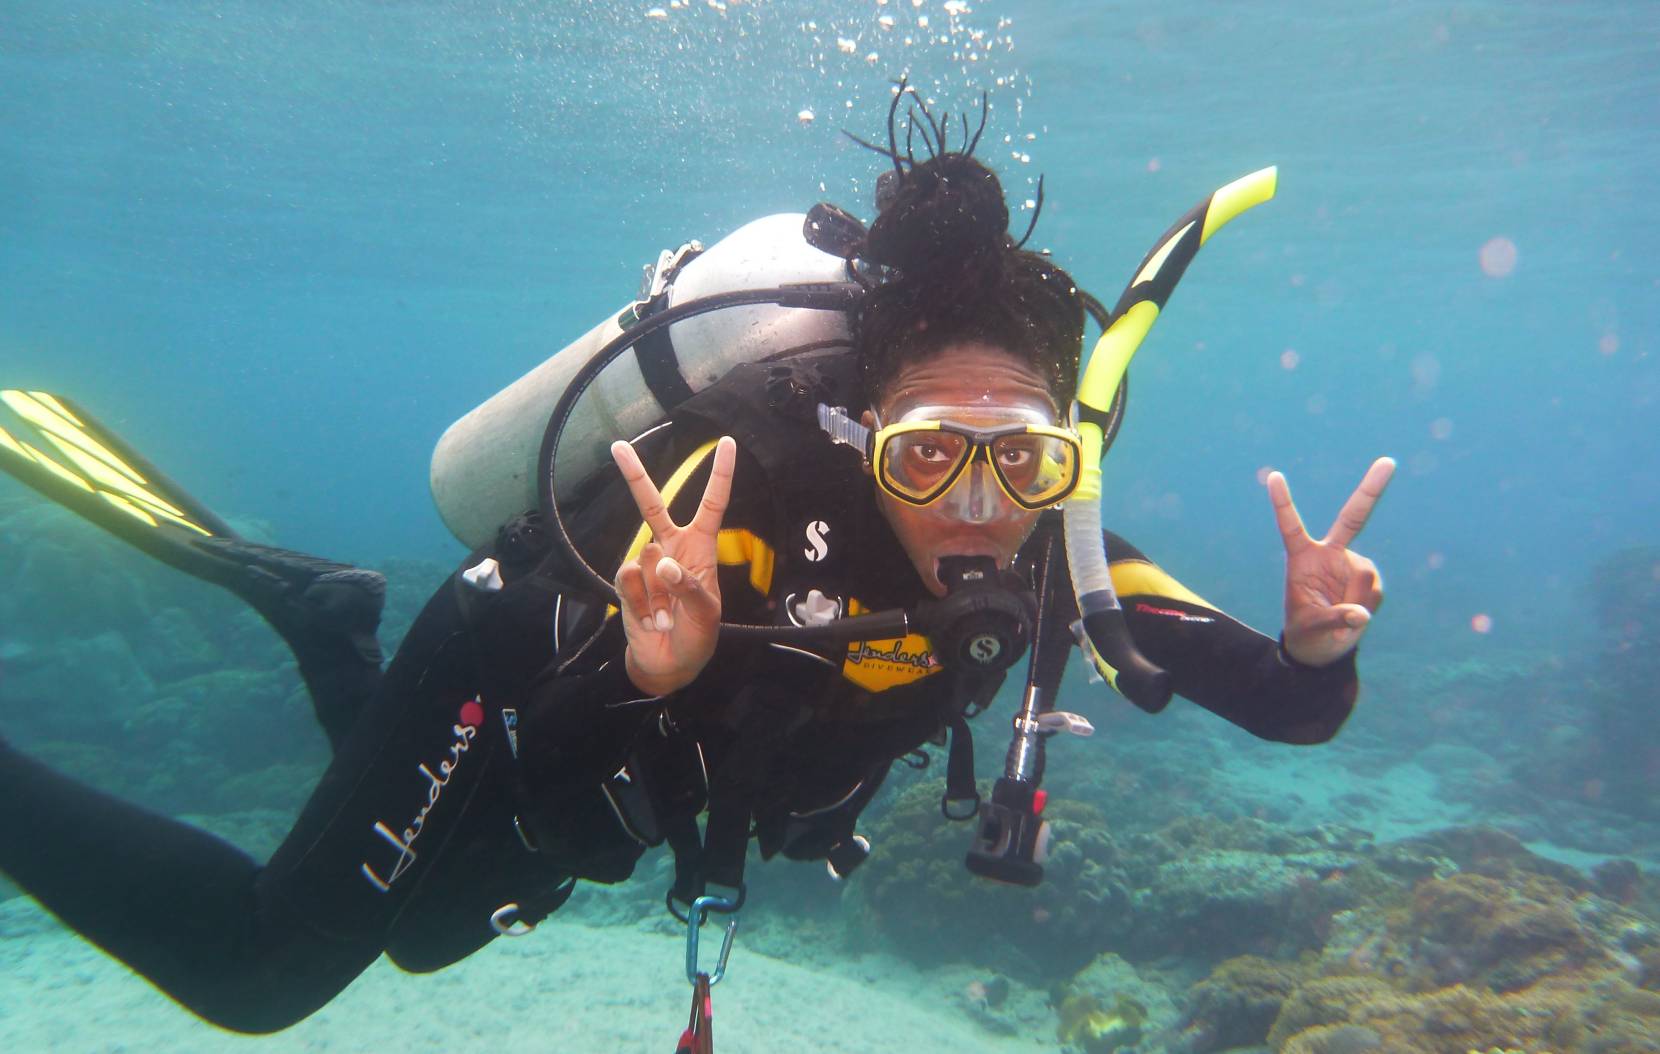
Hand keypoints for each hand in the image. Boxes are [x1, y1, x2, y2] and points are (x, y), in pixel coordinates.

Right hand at [610, 437, 736, 695]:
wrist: (667, 664)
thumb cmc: (697, 635)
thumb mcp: (706, 613)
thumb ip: (688, 587)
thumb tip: (662, 563)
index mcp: (700, 548)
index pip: (712, 505)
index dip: (720, 475)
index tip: (727, 442)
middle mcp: (671, 549)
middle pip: (651, 505)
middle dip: (634, 475)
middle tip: (617, 446)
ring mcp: (646, 565)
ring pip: (644, 558)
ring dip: (658, 593)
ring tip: (667, 615)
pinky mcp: (626, 582)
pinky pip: (628, 579)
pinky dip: (641, 601)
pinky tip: (650, 617)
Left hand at [1266, 457, 1393, 666]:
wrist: (1322, 646)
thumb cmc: (1307, 632)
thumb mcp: (1311, 628)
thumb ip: (1334, 620)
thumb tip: (1361, 616)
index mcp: (1301, 557)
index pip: (1291, 526)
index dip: (1282, 502)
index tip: (1273, 476)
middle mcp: (1329, 553)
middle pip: (1353, 518)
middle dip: (1372, 489)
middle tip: (1389, 461)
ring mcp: (1351, 563)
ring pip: (1364, 575)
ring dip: (1356, 600)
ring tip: (1340, 615)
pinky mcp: (1368, 577)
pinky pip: (1374, 591)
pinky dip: (1367, 606)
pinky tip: (1355, 614)